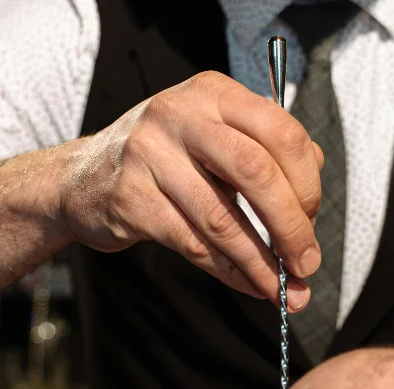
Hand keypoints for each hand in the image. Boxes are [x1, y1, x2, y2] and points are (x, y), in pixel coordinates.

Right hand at [54, 71, 323, 309]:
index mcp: (214, 93)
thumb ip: (265, 157)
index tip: (312, 222)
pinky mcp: (130, 198)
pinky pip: (192, 243)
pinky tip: (246, 283)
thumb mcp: (213, 140)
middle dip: (291, 227)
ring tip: (282, 289)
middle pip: (257, 172)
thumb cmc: (163, 163)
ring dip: (260, 262)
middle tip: (306, 265)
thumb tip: (310, 211)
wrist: (81, 180)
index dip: (307, 185)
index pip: (282, 133)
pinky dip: (227, 271)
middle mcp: (181, 114)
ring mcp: (149, 154)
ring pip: (223, 218)